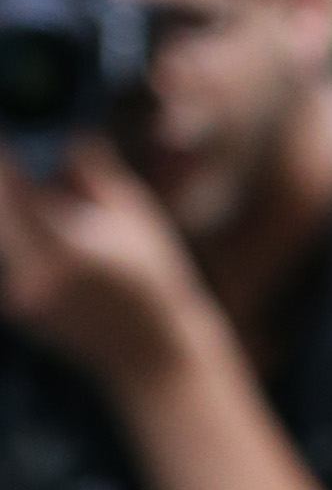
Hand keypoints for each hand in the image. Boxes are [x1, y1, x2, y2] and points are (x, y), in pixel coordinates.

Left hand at [0, 136, 211, 396]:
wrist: (158, 360)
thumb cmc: (158, 289)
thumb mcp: (139, 221)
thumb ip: (96, 175)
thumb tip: (71, 135)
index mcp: (61, 251)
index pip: (10, 187)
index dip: (6, 155)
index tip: (9, 129)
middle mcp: (31, 276)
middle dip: (11, 182)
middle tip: (31, 163)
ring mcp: (22, 297)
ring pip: (4, 232)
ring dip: (19, 210)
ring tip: (70, 217)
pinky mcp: (21, 310)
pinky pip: (11, 259)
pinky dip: (25, 239)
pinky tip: (67, 246)